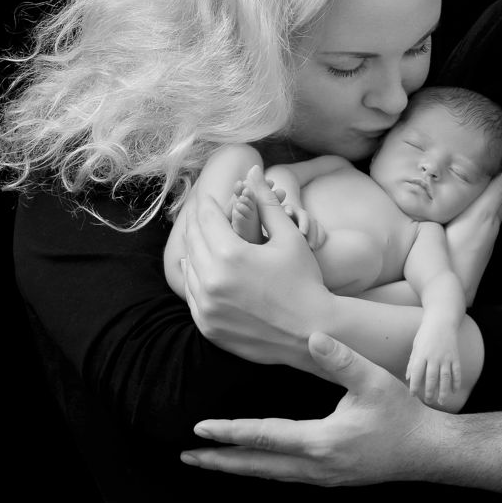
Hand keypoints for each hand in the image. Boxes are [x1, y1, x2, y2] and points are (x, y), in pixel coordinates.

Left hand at [180, 167, 334, 371]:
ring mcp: (206, 307)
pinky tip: (203, 268)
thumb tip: (253, 171)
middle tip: (206, 213)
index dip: (210, 203)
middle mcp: (212, 281)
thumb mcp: (289, 236)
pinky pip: (191, 294)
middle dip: (199, 222)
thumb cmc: (305, 280)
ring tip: (204, 237)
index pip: (208, 218)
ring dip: (194, 249)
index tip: (212, 197)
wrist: (312, 331)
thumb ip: (266, 203)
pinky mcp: (207, 326)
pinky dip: (195, 277)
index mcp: (231, 254)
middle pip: (193, 240)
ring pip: (188, 267)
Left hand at [181, 332, 447, 484]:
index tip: (200, 429)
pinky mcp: (330, 479)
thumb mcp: (373, 381)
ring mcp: (323, 477)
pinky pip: (286, 476)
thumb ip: (342, 359)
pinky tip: (254, 464)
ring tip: (211, 461)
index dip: (230, 432)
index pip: (264, 437)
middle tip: (188, 458)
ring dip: (238, 468)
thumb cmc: (402, 414)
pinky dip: (262, 470)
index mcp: (322, 441)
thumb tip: (314, 336)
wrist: (428, 450)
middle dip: (220, 462)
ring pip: (269, 475)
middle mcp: (317, 466)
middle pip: (257, 466)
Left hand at [407, 320, 461, 406]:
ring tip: (441, 401)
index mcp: (422, 354)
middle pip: (431, 378)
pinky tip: (454, 391)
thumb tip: (408, 378)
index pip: (417, 373)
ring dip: (443, 391)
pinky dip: (456, 382)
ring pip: (445, 377)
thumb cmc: (426, 334)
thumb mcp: (416, 345)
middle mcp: (434, 356)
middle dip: (429, 391)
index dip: (414, 385)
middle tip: (428, 401)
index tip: (412, 394)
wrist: (442, 320)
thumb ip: (412, 362)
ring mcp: (446, 357)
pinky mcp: (455, 356)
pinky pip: (456, 371)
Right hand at [444, 141, 501, 303]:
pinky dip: (500, 193)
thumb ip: (437, 202)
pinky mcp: (486, 241)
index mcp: (484, 212)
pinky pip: (498, 208)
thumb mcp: (435, 226)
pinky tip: (488, 191)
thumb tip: (432, 180)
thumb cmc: (440, 261)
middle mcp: (493, 220)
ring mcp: (491, 232)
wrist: (451, 295)